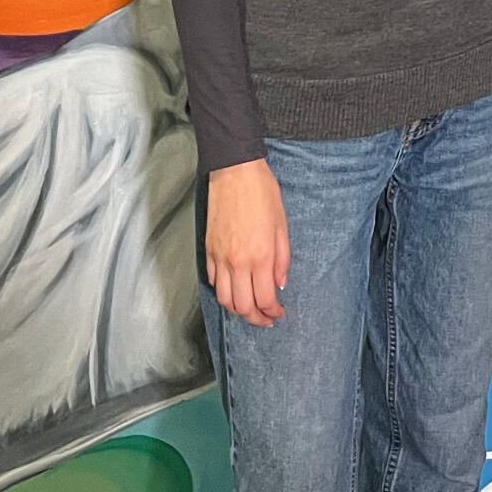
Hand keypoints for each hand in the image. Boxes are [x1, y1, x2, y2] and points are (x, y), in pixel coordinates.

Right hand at [207, 158, 290, 325]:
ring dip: (238, 310)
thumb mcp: (282, 225)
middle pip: (242, 306)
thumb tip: (280, 283)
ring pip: (224, 299)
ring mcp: (220, 257)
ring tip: (249, 309)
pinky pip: (213, 281)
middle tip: (266, 319)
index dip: (272, 312)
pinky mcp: (208, 250)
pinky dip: (223, 291)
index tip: (278, 313)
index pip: (264, 299)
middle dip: (255, 318)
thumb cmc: (262, 194)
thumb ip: (282, 259)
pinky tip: (234, 289)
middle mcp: (238, 262)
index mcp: (261, 257)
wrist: (235, 173)